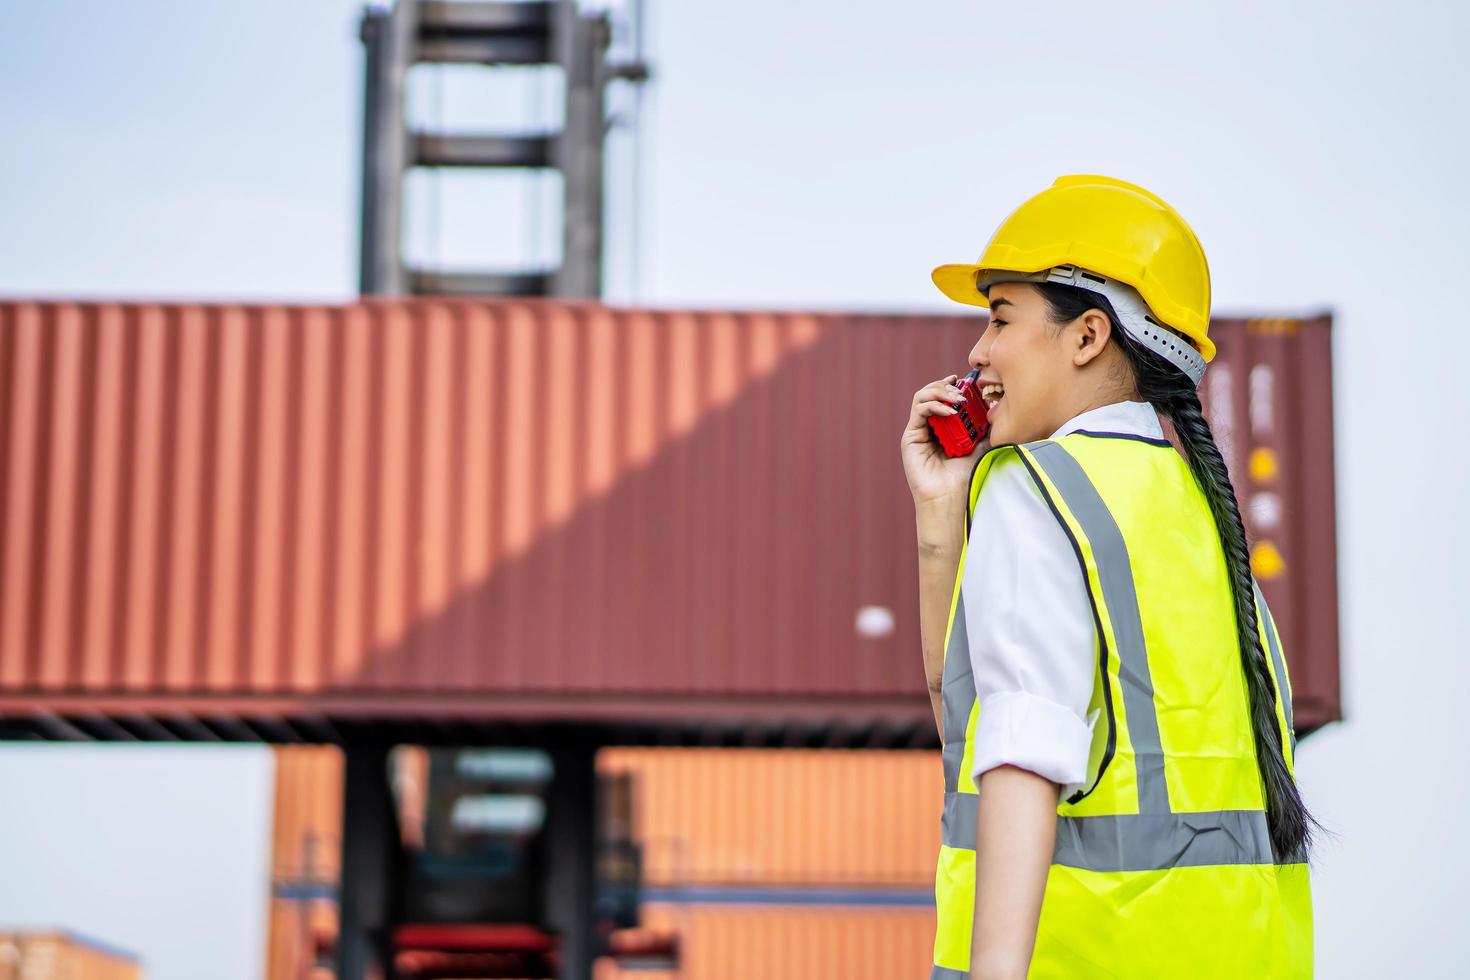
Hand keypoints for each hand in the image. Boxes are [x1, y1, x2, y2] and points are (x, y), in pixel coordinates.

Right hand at [901, 374, 990, 505]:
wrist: (949, 496)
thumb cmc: (963, 475)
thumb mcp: (979, 445)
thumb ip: (982, 427)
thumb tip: (993, 408)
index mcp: (942, 426)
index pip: (943, 397)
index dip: (952, 386)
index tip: (965, 380)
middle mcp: (928, 426)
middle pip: (931, 392)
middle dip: (947, 387)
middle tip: (962, 390)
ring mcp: (917, 430)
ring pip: (922, 397)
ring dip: (940, 392)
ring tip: (956, 399)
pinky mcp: (910, 437)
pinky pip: (919, 410)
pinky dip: (934, 406)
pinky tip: (950, 412)